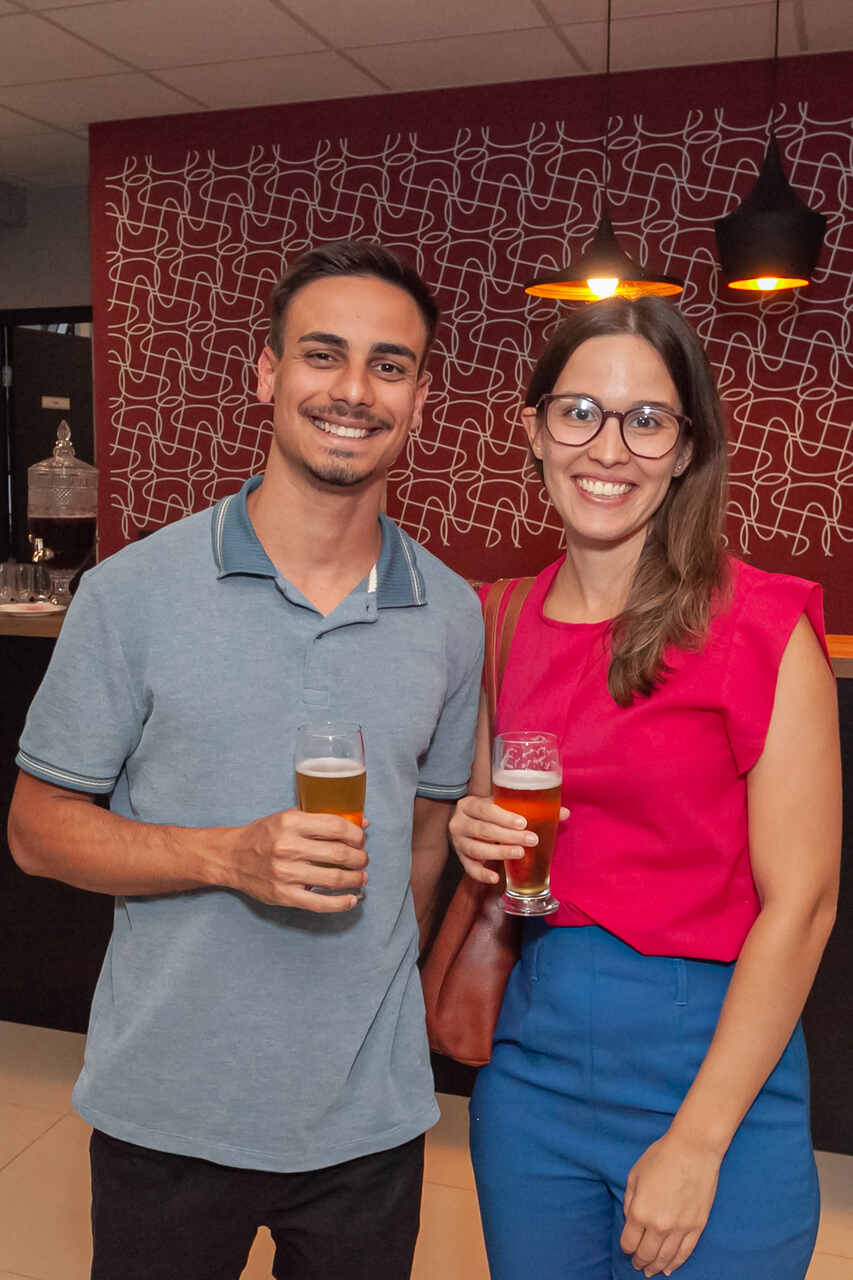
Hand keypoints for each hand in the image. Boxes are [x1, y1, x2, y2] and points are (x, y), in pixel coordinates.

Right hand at [220, 809, 367, 911]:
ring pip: (335, 879)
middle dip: (360, 858)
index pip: (337, 828)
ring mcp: (285, 873)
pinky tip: (351, 899)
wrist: (231, 857)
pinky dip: (341, 903)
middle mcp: (288, 847)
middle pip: (340, 854)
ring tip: (361, 877)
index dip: (356, 835)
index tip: (361, 839)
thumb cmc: (264, 835)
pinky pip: (320, 903)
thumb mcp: (289, 817)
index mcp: (291, 823)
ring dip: (356, 879)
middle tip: (363, 859)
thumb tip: (362, 822)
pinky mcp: (283, 895)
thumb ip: (322, 819)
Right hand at [449, 793, 568, 884]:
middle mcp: (459, 823)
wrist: (467, 823)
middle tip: (531, 840)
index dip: (503, 816)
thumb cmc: (490, 814)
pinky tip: (496, 877)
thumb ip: (531, 808)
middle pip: (482, 830)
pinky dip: (482, 874)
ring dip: (499, 852)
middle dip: (508, 836)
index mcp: (469, 804)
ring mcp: (458, 842)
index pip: (484, 808)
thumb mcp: (504, 806)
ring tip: (519, 853)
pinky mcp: (460, 858)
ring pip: (476, 849)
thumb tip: (565, 813)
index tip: (523, 823)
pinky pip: (469, 868)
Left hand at [620, 1130, 721, 1275]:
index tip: (626, 1247)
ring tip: (650, 1271)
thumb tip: (629, 1219)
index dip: (626, 1248)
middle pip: (646, 1254)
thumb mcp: (635, 1175)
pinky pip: (684, 1252)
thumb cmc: (661, 1157)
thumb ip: (629, 1201)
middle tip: (637, 1264)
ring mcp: (680, 1228)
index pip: (629, 1242)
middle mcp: (659, 1225)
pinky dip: (675, 1263)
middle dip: (639, 1261)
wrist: (693, 1150)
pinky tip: (669, 1269)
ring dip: (656, 1266)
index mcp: (640, 1212)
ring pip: (665, 1258)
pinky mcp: (696, 1227)